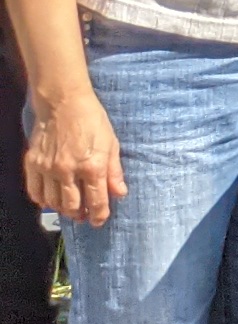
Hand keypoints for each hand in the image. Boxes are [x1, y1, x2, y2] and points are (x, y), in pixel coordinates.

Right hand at [25, 85, 120, 224]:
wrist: (64, 103)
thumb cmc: (92, 121)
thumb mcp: (111, 144)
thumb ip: (114, 171)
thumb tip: (119, 193)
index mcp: (92, 166)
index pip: (96, 201)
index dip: (98, 215)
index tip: (98, 221)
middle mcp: (68, 170)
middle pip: (72, 206)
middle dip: (79, 215)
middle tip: (84, 216)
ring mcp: (48, 168)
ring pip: (53, 202)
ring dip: (62, 209)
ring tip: (70, 208)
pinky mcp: (33, 163)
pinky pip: (35, 191)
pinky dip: (43, 200)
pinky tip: (51, 199)